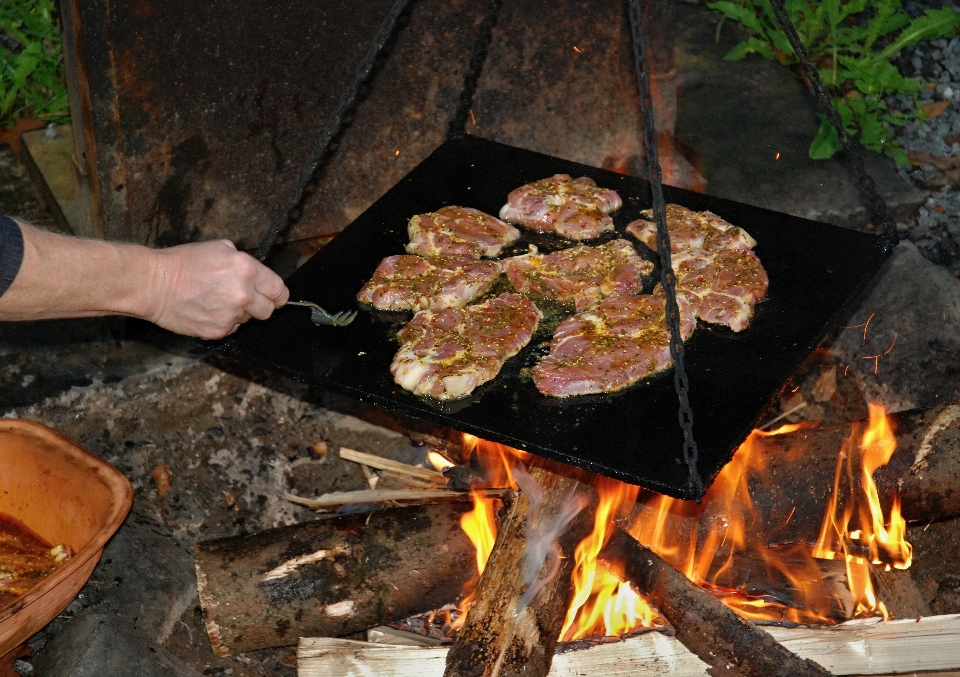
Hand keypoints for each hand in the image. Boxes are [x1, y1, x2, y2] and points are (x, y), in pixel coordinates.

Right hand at [146, 240, 289, 338]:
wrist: (153, 284)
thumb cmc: (182, 263)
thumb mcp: (219, 248)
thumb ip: (243, 261)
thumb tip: (255, 273)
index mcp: (247, 270)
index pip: (279, 290)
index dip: (277, 294)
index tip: (275, 296)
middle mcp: (243, 294)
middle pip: (268, 310)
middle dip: (260, 305)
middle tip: (243, 299)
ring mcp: (231, 315)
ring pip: (247, 320)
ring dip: (238, 313)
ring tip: (216, 301)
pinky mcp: (218, 331)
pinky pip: (230, 330)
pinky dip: (222, 323)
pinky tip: (207, 310)